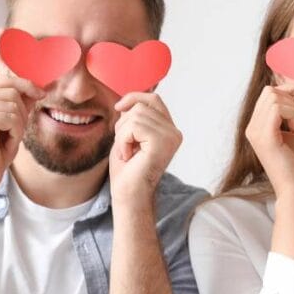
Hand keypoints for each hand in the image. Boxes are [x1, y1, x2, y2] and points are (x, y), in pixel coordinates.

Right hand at [0, 76, 42, 196]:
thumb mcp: (11, 124)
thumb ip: (19, 105)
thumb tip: (36, 89)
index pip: (4, 81)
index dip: (25, 85)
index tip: (41, 94)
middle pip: (11, 90)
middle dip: (22, 111)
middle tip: (15, 132)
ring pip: (13, 104)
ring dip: (19, 124)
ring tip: (9, 138)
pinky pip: (11, 118)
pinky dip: (16, 132)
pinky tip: (7, 142)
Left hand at [109, 91, 181, 209]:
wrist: (129, 195)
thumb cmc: (126, 169)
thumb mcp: (128, 135)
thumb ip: (133, 117)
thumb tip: (128, 100)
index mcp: (169, 130)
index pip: (154, 99)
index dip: (134, 97)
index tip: (118, 107)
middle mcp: (175, 132)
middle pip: (141, 106)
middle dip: (123, 124)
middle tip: (126, 147)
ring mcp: (171, 137)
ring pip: (135, 115)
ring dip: (122, 135)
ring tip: (128, 153)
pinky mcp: (162, 142)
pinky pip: (133, 126)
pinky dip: (123, 141)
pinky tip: (128, 156)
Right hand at [244, 79, 293, 198]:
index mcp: (257, 125)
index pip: (269, 93)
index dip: (291, 87)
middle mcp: (251, 127)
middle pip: (270, 91)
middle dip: (292, 97)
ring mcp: (255, 131)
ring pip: (275, 98)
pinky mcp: (264, 136)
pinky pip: (278, 108)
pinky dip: (293, 114)